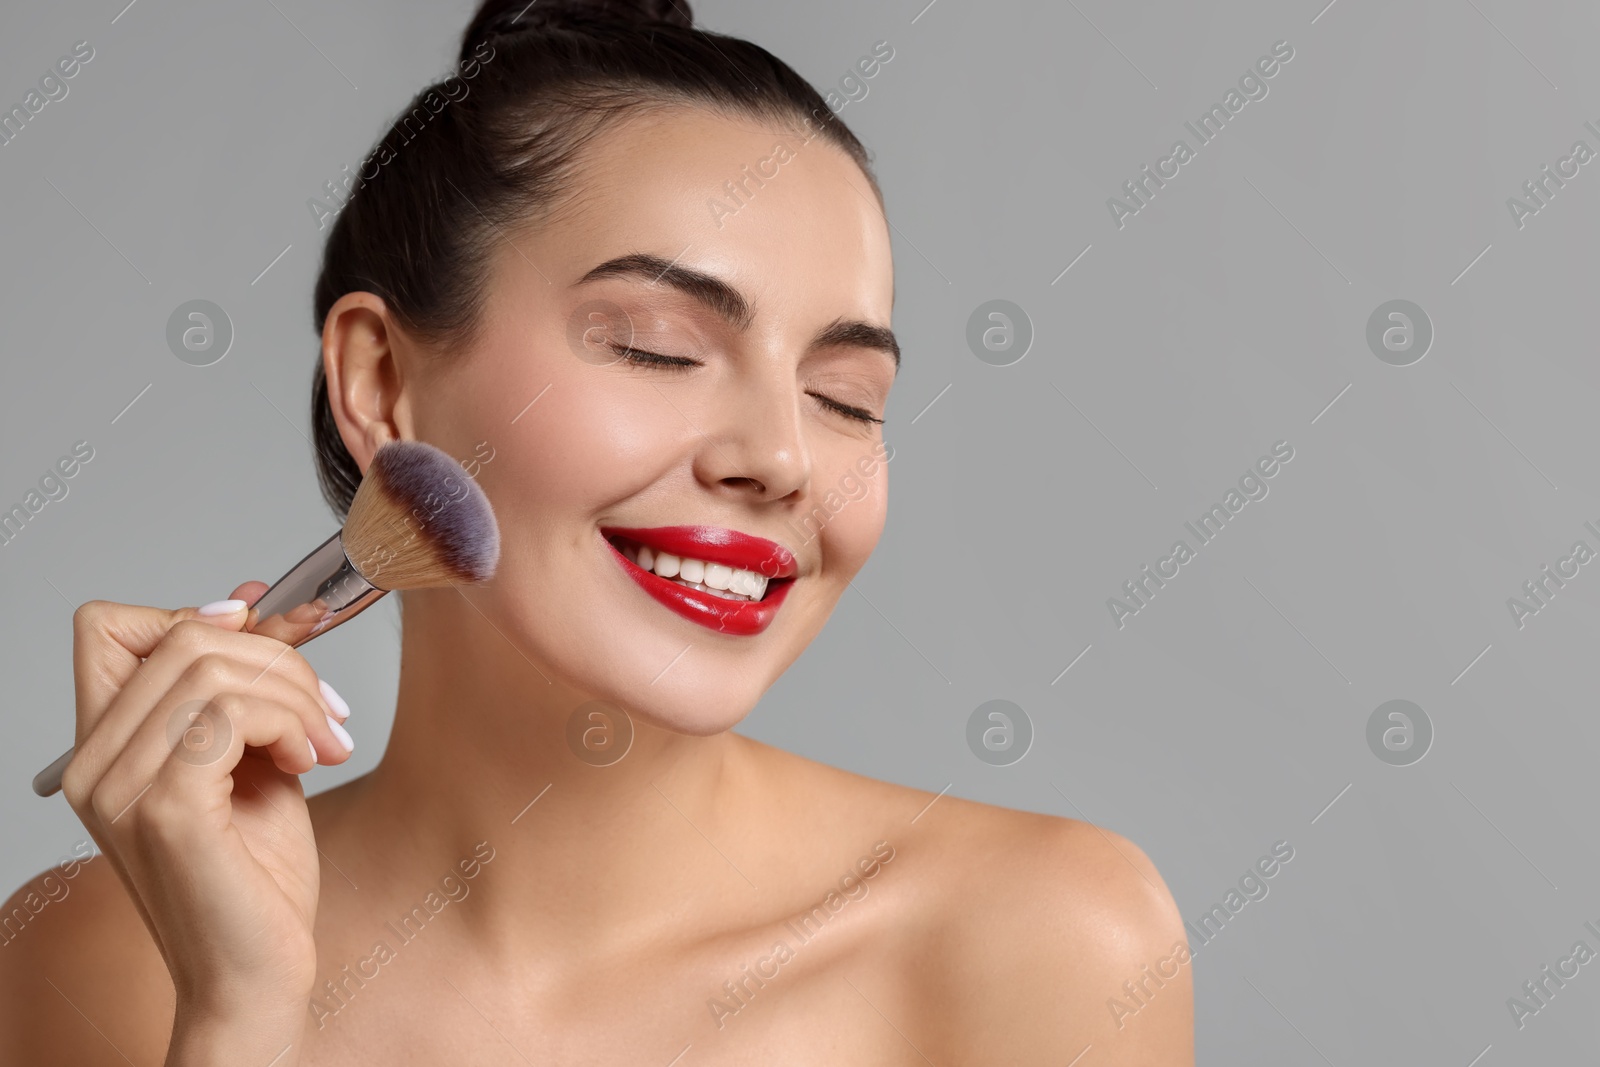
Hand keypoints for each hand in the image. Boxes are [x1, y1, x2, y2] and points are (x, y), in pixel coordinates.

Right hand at [58, 582, 354, 1060]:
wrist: (255, 971)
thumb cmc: (256, 875)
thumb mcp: (252, 756)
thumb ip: (242, 688)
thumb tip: (254, 599)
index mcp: (105, 748)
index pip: (110, 626)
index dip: (195, 614)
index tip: (264, 639)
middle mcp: (96, 765)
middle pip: (181, 635)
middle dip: (276, 656)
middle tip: (324, 709)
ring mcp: (123, 786)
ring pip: (213, 667)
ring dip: (295, 693)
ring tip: (325, 741)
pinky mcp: (168, 807)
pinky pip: (231, 713)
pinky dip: (291, 721)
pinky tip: (312, 761)